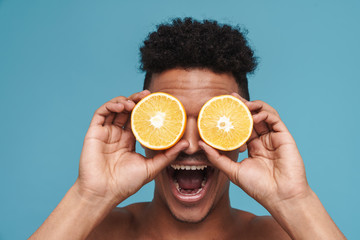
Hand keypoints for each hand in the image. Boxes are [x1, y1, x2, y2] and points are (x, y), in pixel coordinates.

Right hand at [76, 90, 187, 205]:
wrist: (104, 193)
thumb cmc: (126, 184)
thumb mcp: (151, 168)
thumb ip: (167, 155)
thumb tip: (186, 143)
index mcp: (129, 141)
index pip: (139, 120)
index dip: (146, 110)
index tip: (158, 102)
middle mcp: (117, 135)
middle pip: (128, 111)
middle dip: (137, 100)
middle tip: (148, 95)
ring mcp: (105, 133)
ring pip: (115, 109)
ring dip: (125, 101)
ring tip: (135, 101)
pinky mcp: (94, 132)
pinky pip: (101, 113)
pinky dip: (111, 105)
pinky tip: (122, 106)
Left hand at [199, 93, 309, 208]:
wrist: (280, 197)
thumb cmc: (259, 187)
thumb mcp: (232, 171)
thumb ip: (217, 158)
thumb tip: (201, 145)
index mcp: (253, 147)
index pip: (242, 127)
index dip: (233, 117)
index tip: (221, 109)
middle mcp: (263, 140)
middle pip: (252, 117)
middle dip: (241, 106)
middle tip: (230, 98)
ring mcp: (274, 138)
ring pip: (264, 114)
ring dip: (253, 106)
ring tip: (241, 104)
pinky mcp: (284, 137)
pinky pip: (274, 119)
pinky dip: (264, 113)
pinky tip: (254, 116)